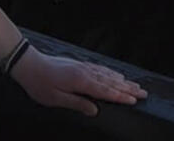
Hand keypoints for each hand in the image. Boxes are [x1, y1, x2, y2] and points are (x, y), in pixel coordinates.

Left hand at [9, 46, 147, 116]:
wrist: (29, 63)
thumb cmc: (40, 84)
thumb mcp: (56, 99)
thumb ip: (77, 103)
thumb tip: (95, 111)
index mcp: (81, 81)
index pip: (106, 91)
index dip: (121, 96)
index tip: (135, 100)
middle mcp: (85, 72)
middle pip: (111, 81)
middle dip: (128, 88)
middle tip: (144, 92)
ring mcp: (82, 67)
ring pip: (107, 74)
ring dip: (122, 80)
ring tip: (135, 85)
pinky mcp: (78, 65)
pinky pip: (99, 69)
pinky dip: (110, 72)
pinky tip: (116, 74)